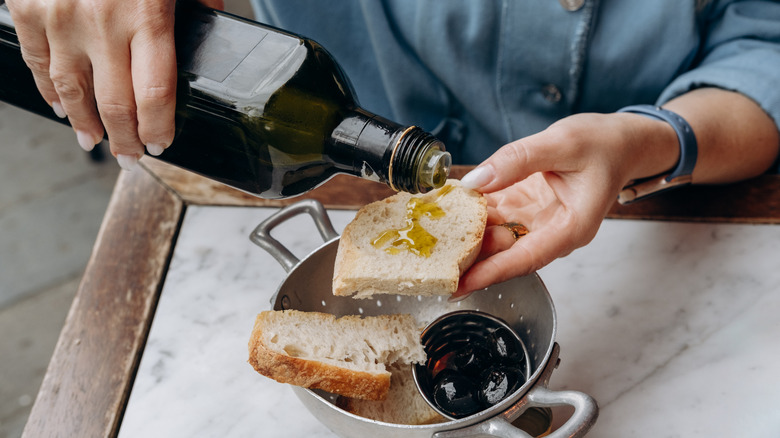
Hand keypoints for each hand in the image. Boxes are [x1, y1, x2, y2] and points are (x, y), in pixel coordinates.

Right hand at [5, 0, 223, 168]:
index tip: (163, 144)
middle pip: (115, 105)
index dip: (159, 129)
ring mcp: (60, 17)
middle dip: (125, 140)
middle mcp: (102, 24)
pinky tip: (61, 106)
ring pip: (70, 91)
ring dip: (84, 124)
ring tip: (94, 142)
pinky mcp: (28, 6)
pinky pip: (37, 61)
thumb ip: (198, 1)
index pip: (155, 96)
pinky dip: (48, 89)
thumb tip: (213, 23)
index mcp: (147, 17)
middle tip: (132, 158)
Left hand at [452, 112, 678, 298]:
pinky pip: (495, 216)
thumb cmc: (605, 145)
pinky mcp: (526, 207)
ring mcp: (537, 221)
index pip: (524, 258)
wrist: (622, 141)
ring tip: (430, 238)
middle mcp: (552, 232)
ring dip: (465, 235)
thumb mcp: (563, 143)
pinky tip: (448, 208)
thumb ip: (518, 160)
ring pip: (495, 236)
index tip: (459, 285)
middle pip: (504, 253)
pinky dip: (472, 212)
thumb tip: (477, 180)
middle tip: (431, 262)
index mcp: (570, 228)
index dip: (489, 273)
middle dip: (468, 258)